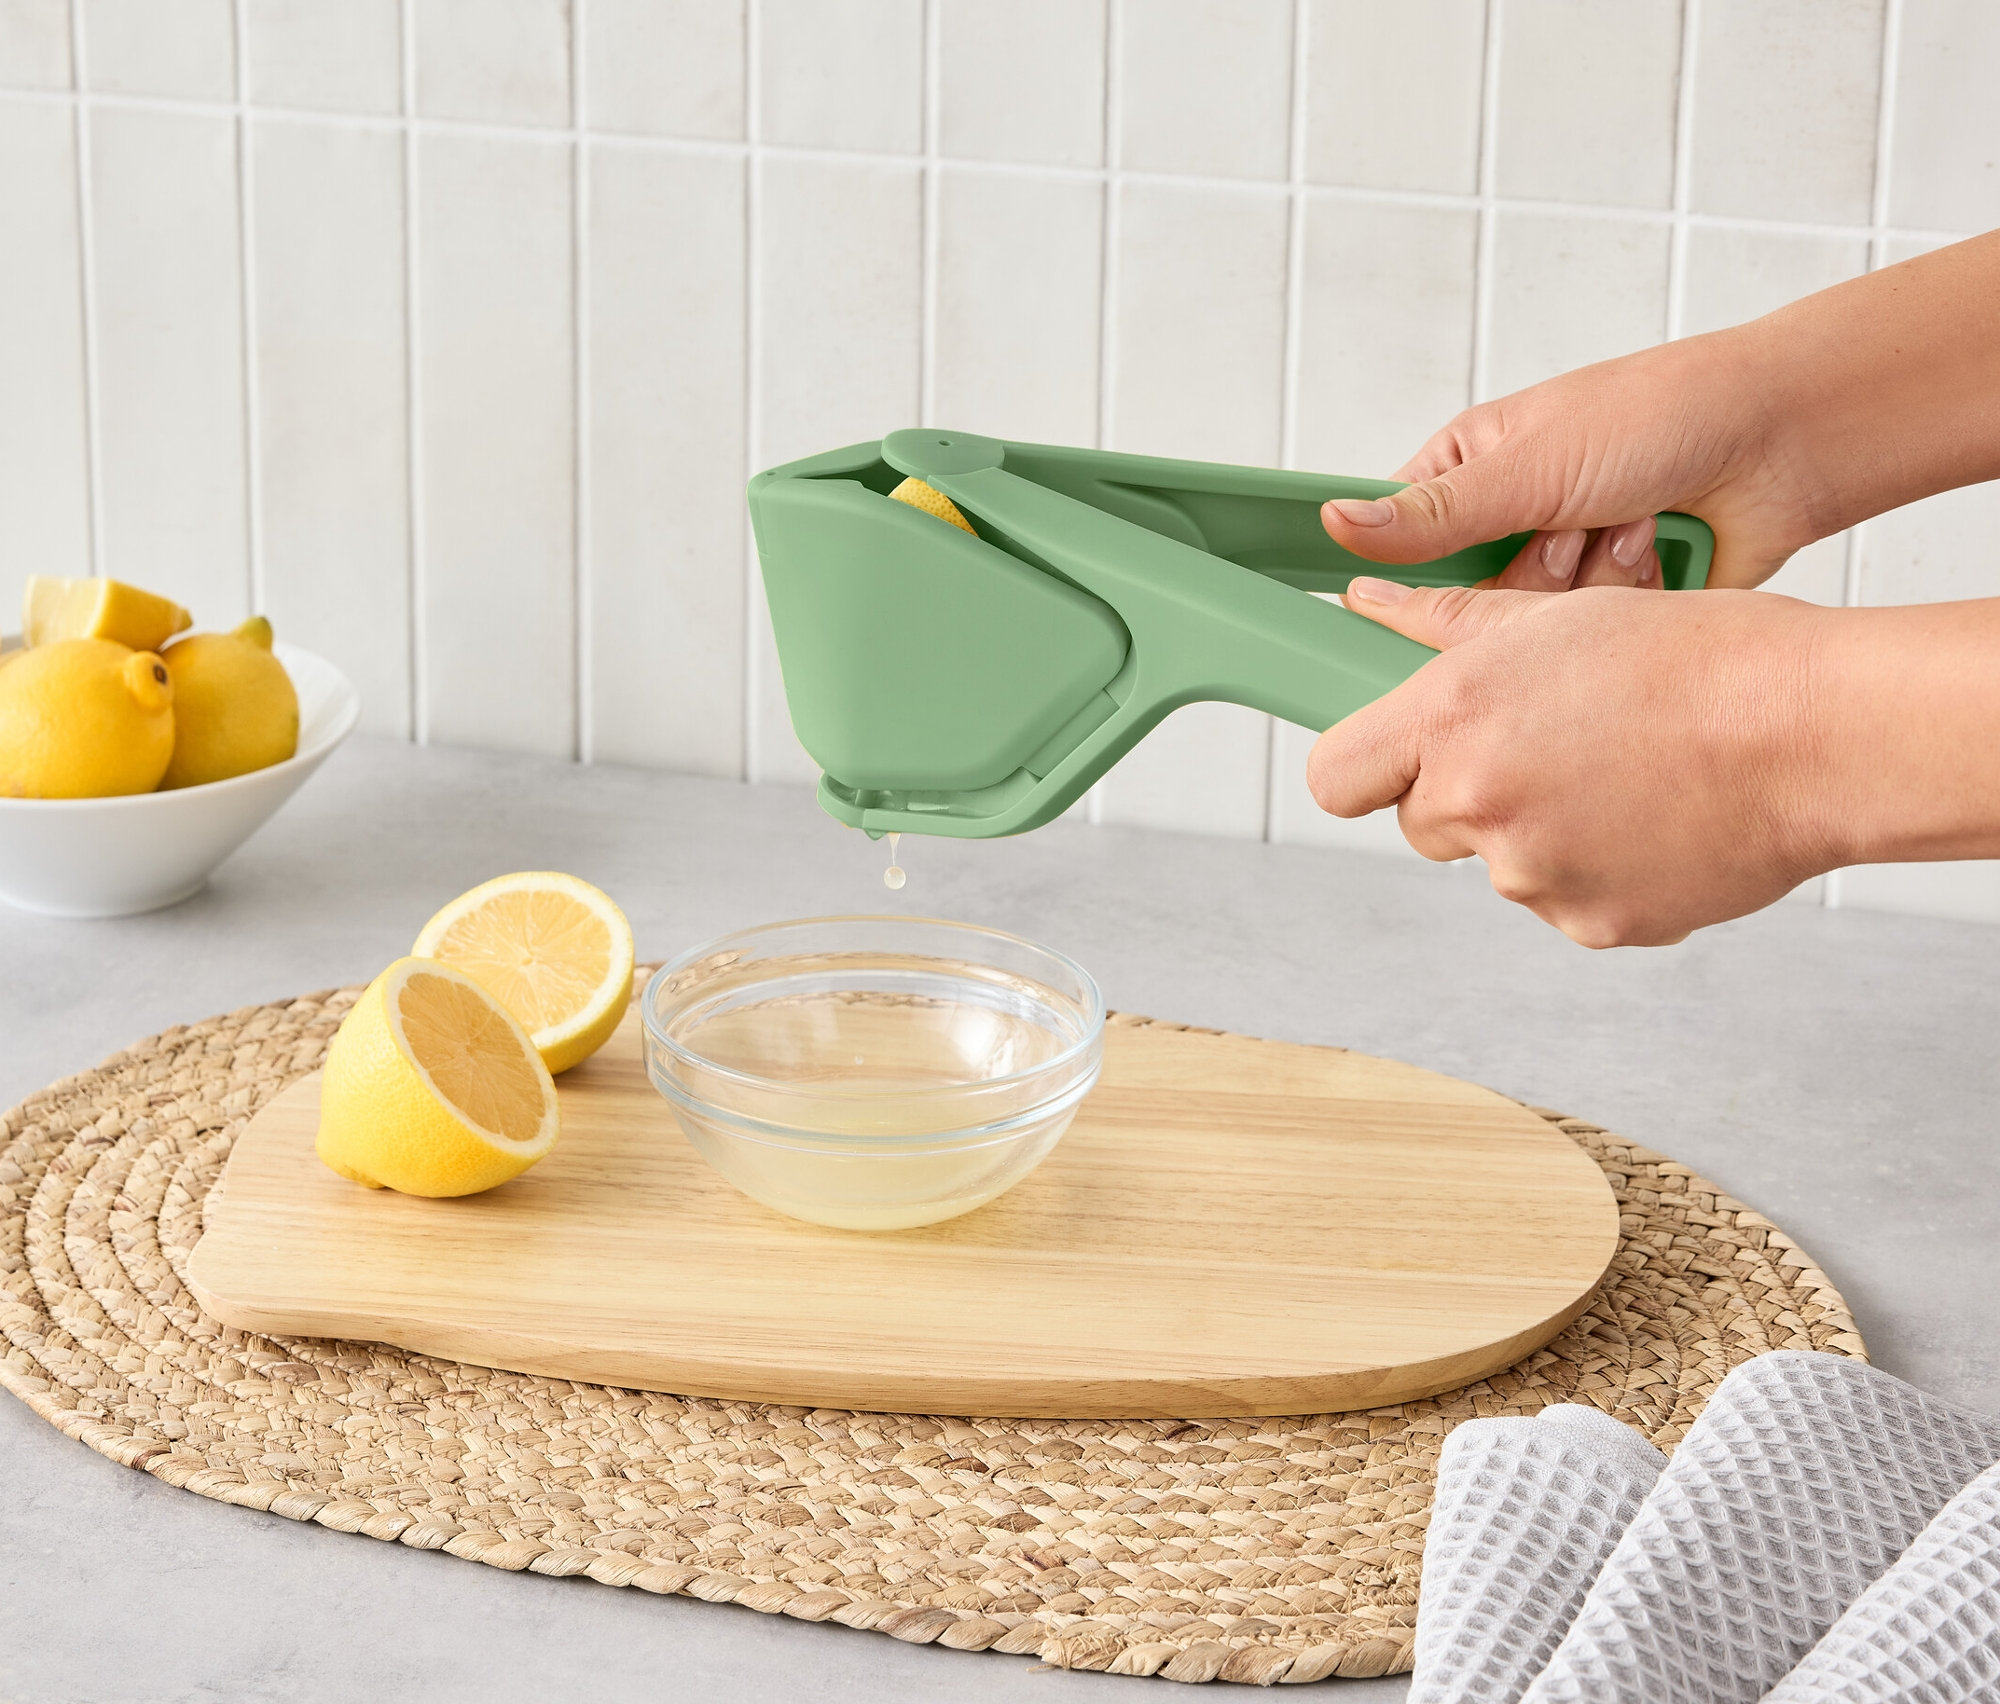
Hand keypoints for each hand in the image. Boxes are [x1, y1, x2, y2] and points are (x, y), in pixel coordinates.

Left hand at [1308, 579, 1835, 946]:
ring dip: (1539, 831)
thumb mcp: (1559, 615)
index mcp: (1453, 719)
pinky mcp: (1591, 926)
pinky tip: (1656, 817)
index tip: (1391, 758)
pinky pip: (1565, 900)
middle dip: (1466, 793)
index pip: (1334, 779)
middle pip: (1422, 823)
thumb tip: (1367, 601)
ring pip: (1501, 863)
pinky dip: (1598, 870)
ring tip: (1625, 773)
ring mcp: (1533, 877)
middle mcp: (1478, 804)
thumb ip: (1445, 624)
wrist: (1815, 734)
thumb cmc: (1700, 659)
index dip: (1362, 767)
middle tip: (1550, 745)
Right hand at [1316, 233, 1999, 594]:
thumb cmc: (1663, 417)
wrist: (1784, 444)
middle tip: (1567, 532)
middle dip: (1526, 577)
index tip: (1400, 602)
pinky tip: (1657, 554)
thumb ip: (1431, 515)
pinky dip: (1625, 604)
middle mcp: (1506, 524)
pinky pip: (1584, 646)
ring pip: (1525, 634)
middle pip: (1461, 606)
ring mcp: (1559, 571)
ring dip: (1585, 584)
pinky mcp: (1609, 612)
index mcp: (1468, 472)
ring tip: (1630, 527)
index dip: (1398, 579)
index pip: (1395, 544)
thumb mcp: (1530, 464)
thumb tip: (1335, 523)